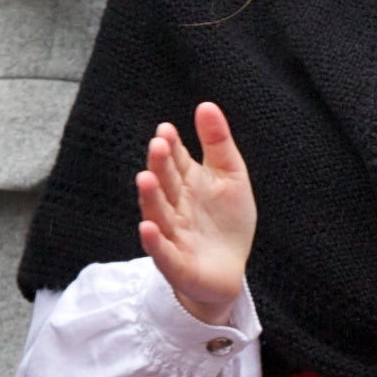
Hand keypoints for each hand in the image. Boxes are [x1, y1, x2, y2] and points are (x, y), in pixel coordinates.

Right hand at [138, 104, 258, 327]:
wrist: (228, 271)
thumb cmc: (226, 222)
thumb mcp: (230, 177)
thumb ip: (217, 143)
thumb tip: (206, 104)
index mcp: (186, 183)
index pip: (175, 161)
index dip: (171, 147)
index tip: (166, 130)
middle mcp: (174, 207)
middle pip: (165, 184)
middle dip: (160, 166)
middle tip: (158, 145)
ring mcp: (173, 235)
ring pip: (158, 214)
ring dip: (151, 198)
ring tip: (145, 178)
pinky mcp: (177, 264)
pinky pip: (163, 252)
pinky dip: (154, 241)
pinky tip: (147, 228)